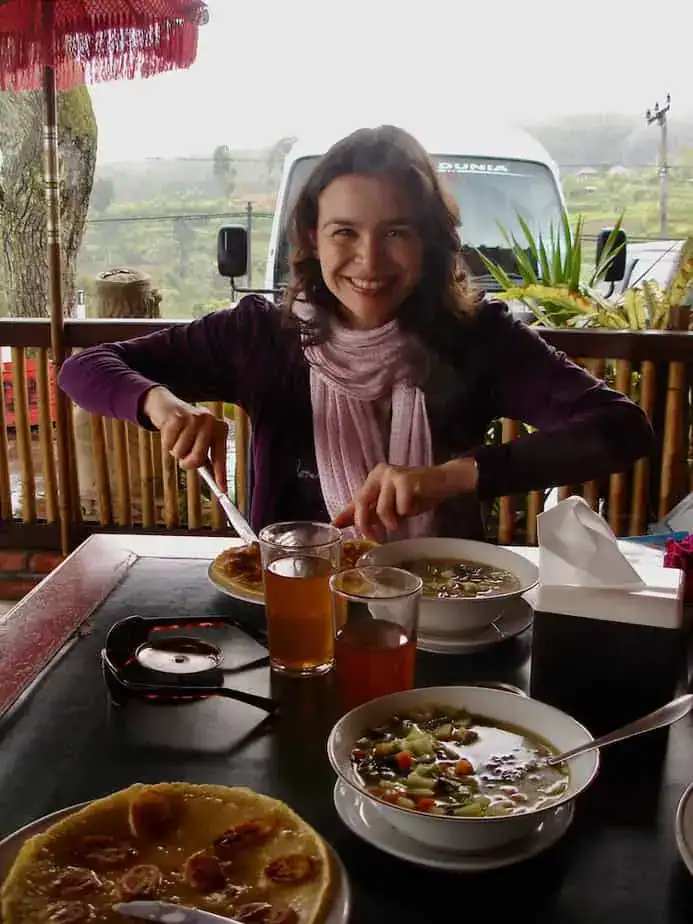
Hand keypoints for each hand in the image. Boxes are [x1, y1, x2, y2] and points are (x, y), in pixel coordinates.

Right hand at [143, 386, 228, 490]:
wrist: (166, 405)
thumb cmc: (185, 429)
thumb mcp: (198, 440)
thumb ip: (203, 456)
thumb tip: (212, 482)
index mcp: (220, 429)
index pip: (220, 457)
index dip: (220, 475)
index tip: (222, 490)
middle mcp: (210, 422)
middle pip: (197, 459)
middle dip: (187, 463)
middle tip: (183, 460)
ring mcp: (194, 418)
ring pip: (180, 452)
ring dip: (175, 450)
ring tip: (177, 438)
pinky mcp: (177, 417)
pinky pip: (168, 444)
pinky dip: (166, 443)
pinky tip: (169, 431)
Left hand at [333, 458, 478, 538]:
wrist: (442, 484)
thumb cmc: (416, 496)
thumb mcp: (390, 507)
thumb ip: (370, 513)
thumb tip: (342, 522)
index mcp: (373, 478)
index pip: (356, 499)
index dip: (346, 514)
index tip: (335, 526)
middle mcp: (379, 473)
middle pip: (362, 502)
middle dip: (365, 523)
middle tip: (373, 537)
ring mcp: (392, 475)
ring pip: (382, 508)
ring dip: (391, 521)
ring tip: (400, 521)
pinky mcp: (406, 480)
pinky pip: (400, 507)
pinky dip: (406, 512)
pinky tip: (413, 507)